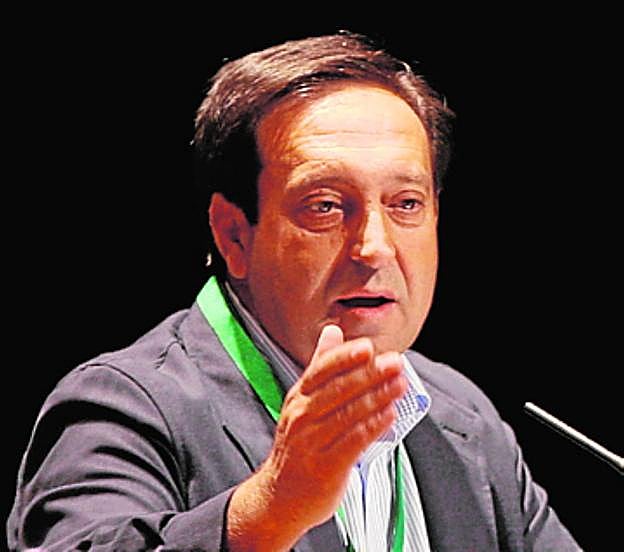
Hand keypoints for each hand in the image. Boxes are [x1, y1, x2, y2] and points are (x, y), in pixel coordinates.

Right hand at [227, 324, 406, 550]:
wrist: (279, 497)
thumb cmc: (297, 446)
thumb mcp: (303, 401)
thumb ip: (321, 366)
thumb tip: (333, 332)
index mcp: (299, 397)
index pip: (321, 370)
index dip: (345, 358)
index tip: (368, 348)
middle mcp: (302, 416)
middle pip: (339, 390)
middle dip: (370, 374)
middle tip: (395, 363)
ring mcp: (312, 442)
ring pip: (349, 414)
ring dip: (378, 397)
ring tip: (400, 385)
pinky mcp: (325, 467)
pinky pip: (353, 442)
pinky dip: (373, 427)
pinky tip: (390, 416)